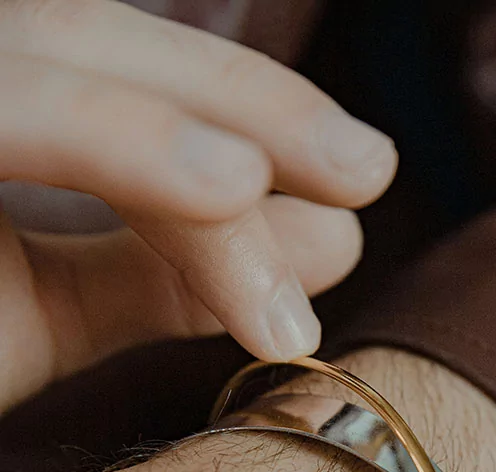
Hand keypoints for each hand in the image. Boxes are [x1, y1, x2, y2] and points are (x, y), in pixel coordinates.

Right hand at [0, 0, 396, 411]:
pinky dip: (123, 139)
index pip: (113, 83)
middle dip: (255, 105)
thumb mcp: (40, 315)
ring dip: (226, 112)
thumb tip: (330, 236)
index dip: (238, 115)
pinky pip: (11, 105)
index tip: (350, 190)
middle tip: (371, 169)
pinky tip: (233, 187)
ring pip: (73, 48)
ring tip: (350, 177)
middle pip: (102, 44)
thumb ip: (158, 271)